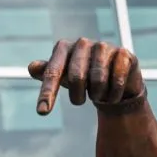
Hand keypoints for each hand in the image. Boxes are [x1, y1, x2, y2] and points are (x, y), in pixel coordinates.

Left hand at [27, 38, 144, 115]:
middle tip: (80, 100)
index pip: (53, 72)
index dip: (47, 93)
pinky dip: (113, 94)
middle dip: (77, 96)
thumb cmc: (83, 78)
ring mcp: (104, 46)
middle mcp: (83, 43)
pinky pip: (116, 81)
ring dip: (98, 96)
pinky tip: (113, 93)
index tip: (42, 112)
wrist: (115, 80)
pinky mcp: (123, 54)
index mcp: (64, 48)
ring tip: (99, 93)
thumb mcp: (62, 77)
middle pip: (76, 78)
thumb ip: (47, 72)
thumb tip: (32, 67)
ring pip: (98, 81)